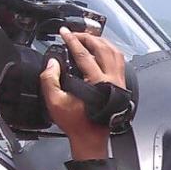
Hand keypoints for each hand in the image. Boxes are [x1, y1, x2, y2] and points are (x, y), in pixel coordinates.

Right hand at [40, 28, 126, 159]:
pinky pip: (119, 61)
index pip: (83, 53)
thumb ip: (50, 79)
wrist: (91, 137)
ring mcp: (119, 82)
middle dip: (87, 37)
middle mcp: (112, 80)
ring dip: (101, 42)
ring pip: (115, 52)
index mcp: (97, 82)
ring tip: (88, 38)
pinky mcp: (121, 85)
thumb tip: (52, 62)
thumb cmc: (76, 123)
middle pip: (102, 48)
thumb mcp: (55, 102)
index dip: (72, 40)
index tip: (64, 32)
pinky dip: (110, 51)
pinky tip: (102, 50)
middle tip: (75, 34)